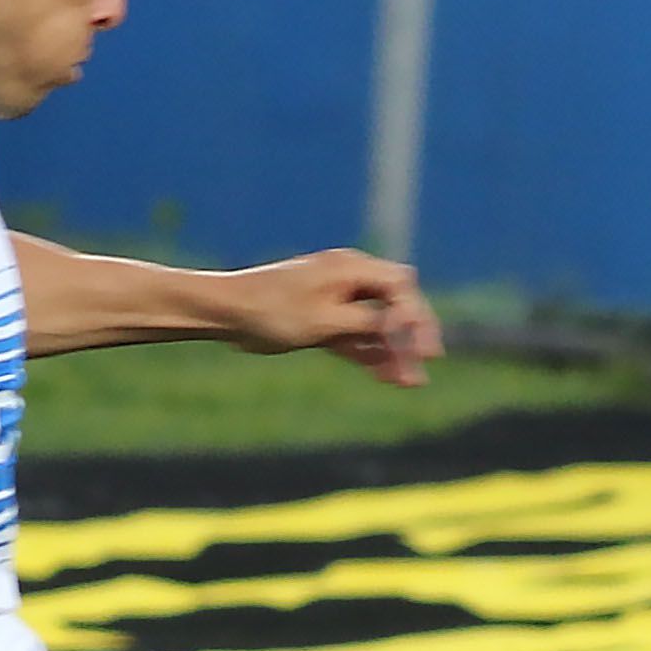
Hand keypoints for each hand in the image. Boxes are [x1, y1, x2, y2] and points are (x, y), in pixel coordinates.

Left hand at [223, 251, 438, 387]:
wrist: (225, 312)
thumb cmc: (271, 311)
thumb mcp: (324, 321)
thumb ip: (365, 322)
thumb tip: (398, 325)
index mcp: (350, 268)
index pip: (400, 287)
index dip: (417, 316)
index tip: (421, 348)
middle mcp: (347, 278)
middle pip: (393, 304)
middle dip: (410, 335)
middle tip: (425, 363)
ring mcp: (334, 298)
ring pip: (374, 324)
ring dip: (391, 350)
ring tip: (410, 382)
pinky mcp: (321, 318)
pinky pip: (354, 334)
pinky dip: (368, 353)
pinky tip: (385, 376)